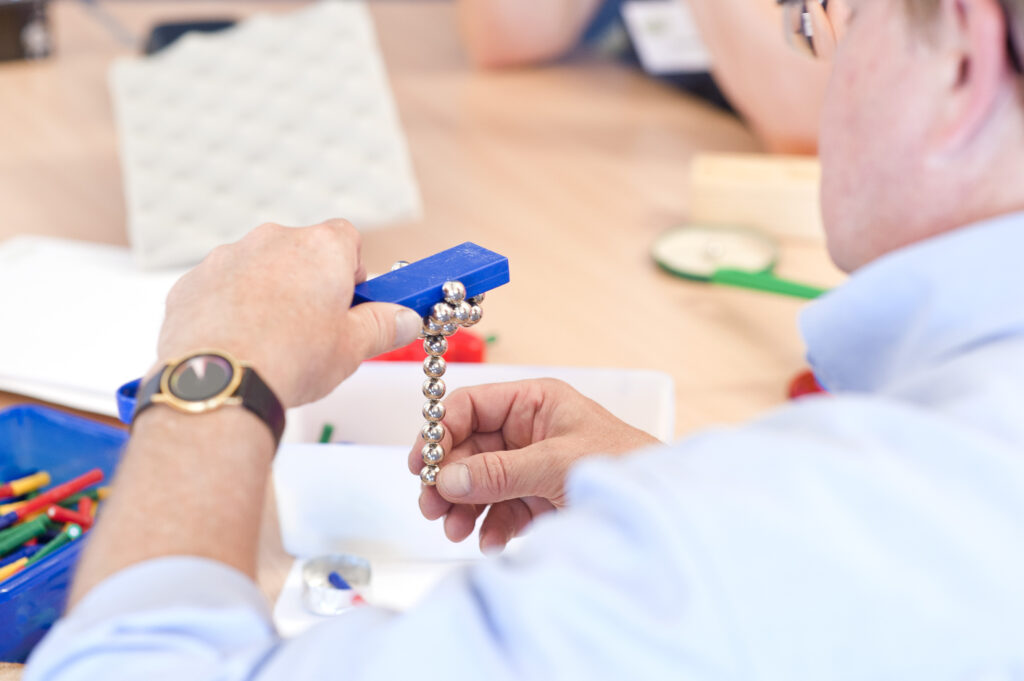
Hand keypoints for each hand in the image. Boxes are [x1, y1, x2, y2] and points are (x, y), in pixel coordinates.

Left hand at [157, 220, 422, 407]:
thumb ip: (384, 325)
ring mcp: (228, 258)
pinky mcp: (193, 282)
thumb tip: (405, 319)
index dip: (353, 271)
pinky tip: (239, 345)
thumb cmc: (288, 359)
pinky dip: (232, 309)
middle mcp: (273, 241)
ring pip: (260, 270)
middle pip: (301, 254)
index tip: (354, 302)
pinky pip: (222, 288)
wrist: (220, 383)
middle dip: (310, 284)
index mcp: (320, 248)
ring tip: (274, 343)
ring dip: (270, 295)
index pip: (347, 239)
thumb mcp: (353, 347)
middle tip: (316, 329)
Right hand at [408, 379, 659, 553]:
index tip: (423, 463)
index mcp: (534, 402)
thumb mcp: (556, 464)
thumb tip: (450, 478)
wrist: (664, 508)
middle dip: (450, 479)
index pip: (471, 407)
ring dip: (464, 507)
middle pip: (469, 449)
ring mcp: (533, 466)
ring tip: (457, 530)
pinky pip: (502, 508)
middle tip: (432, 506)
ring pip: (481, 482)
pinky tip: (490, 540)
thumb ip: (500, 470)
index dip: (441, 431)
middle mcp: (529, 430)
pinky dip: (491, 525)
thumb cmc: (625, 465)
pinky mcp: (540, 498)